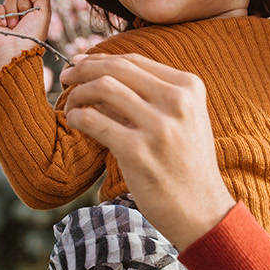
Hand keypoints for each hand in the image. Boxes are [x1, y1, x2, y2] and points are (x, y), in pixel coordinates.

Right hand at [0, 0, 50, 72]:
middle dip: (21, 8)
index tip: (31, 11)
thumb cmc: (31, 34)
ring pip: (8, 1)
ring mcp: (9, 18)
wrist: (14, 49)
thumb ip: (43, 0)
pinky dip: (0, 15)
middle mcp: (22, 17)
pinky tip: (3, 25)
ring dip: (11, 12)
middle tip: (22, 22)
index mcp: (34, 16)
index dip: (31, 2)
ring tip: (12, 26)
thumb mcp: (44, 16)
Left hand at [59, 52, 234, 249]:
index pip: (135, 60)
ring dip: (77, 93)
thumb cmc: (187, 166)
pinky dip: (77, 116)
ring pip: (102, 88)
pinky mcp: (137, 151)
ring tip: (70, 104)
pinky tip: (74, 121)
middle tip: (66, 76)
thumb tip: (102, 74)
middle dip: (84, 68)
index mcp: (189, 87)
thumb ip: (152, 96)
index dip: (101, 58)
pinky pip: (94, 120)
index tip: (81, 62)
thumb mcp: (185, 120)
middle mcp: (176, 101)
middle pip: (117, 69)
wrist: (203, 212)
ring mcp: (158, 126)